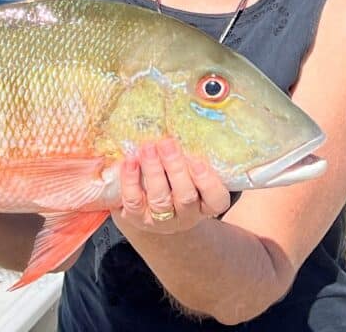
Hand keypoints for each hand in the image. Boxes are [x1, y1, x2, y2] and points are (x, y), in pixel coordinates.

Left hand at [111, 138, 230, 234]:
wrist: (148, 211)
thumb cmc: (174, 183)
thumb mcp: (188, 173)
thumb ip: (189, 156)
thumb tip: (184, 124)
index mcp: (205, 204)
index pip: (217, 199)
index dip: (208, 181)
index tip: (197, 160)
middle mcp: (186, 215)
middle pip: (186, 196)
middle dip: (176, 168)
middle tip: (167, 143)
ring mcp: (161, 220)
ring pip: (160, 199)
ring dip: (153, 171)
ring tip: (148, 148)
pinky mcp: (137, 218)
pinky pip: (134, 201)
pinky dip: (130, 180)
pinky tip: (129, 161)